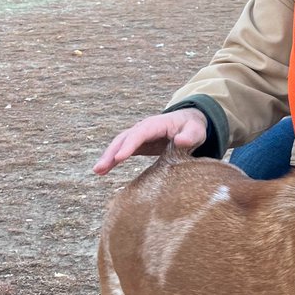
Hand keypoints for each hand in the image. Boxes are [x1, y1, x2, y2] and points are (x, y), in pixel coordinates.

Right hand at [93, 109, 207, 175]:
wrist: (189, 123)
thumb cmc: (193, 127)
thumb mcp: (196, 131)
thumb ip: (189, 136)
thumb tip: (180, 141)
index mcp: (156, 124)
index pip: (140, 134)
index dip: (129, 145)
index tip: (120, 158)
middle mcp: (143, 128)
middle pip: (124, 139)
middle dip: (111, 153)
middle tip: (100, 168)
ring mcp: (139, 136)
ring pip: (119, 144)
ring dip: (108, 157)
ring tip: (98, 171)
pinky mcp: (138, 144)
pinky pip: (122, 151)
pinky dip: (112, 160)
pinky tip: (103, 171)